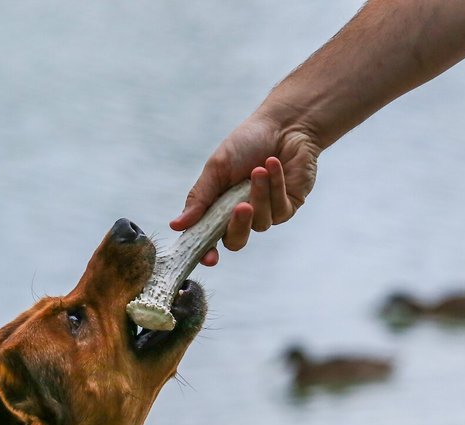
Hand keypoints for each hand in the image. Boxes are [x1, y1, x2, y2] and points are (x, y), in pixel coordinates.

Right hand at [169, 113, 318, 265]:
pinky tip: (273, 165)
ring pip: (261, 222)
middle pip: (236, 240)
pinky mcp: (288, 206)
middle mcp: (242, 216)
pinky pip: (280, 209)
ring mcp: (266, 213)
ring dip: (260, 194)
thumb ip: (199, 198)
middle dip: (238, 226)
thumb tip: (176, 225)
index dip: (207, 251)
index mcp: (218, 208)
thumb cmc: (246, 143)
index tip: (208, 258)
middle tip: (240, 206)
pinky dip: (276, 186)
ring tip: (259, 169)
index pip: (209, 238)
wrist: (283, 125)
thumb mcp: (216, 168)